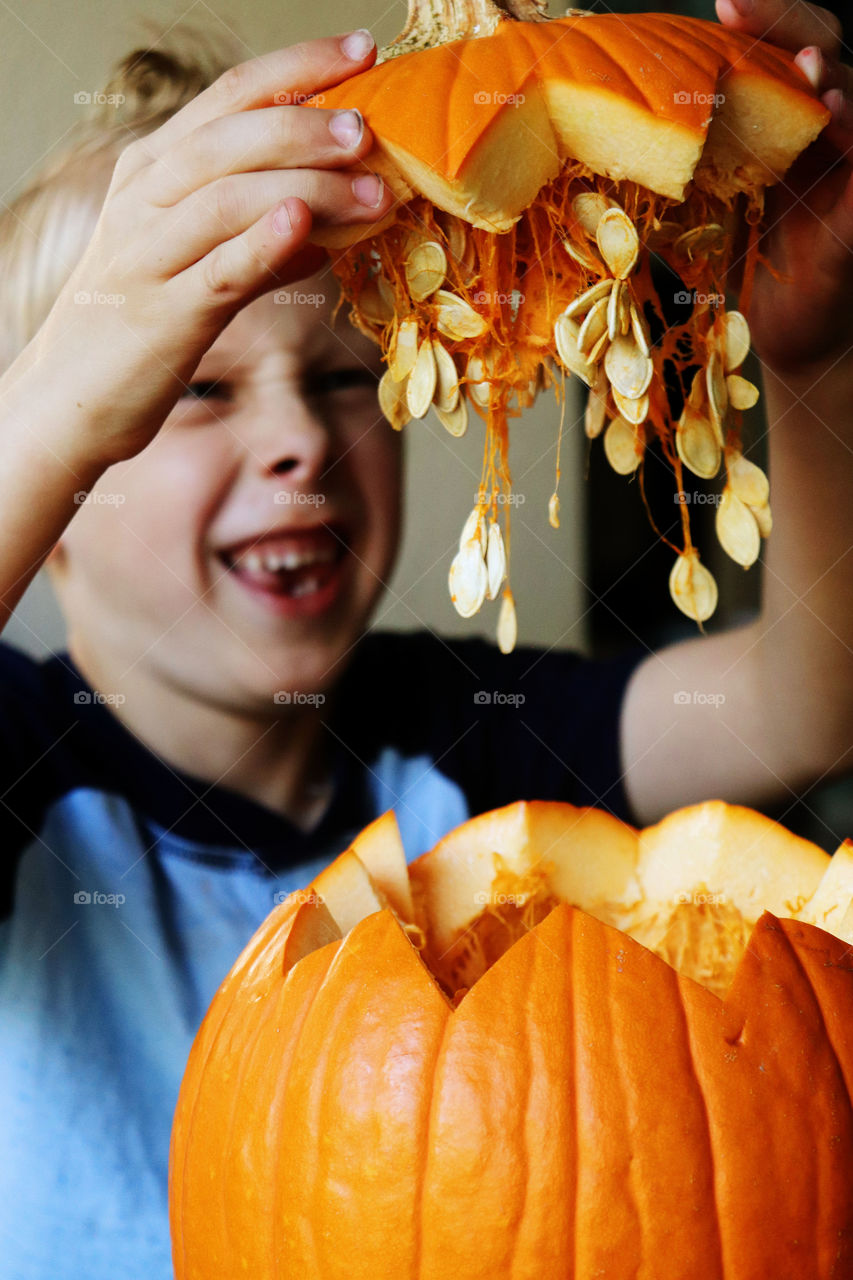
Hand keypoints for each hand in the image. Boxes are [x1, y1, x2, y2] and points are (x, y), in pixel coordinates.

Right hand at [16, 29, 391, 465]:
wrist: (68, 402)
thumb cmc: (139, 331)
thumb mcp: (194, 265)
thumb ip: (255, 239)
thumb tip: (327, 226)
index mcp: (154, 171)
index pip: (230, 96)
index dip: (298, 67)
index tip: (363, 49)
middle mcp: (145, 199)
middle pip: (230, 136)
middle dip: (305, 122)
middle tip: (369, 128)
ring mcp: (149, 254)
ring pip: (229, 197)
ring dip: (308, 186)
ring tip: (373, 191)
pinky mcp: (163, 316)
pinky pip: (218, 269)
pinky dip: (262, 243)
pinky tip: (305, 225)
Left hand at [715, 0, 852, 377]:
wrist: (785, 339)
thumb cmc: (739, 274)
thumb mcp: (702, 210)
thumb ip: (684, 169)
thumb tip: (606, 137)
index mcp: (778, 126)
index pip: (776, 55)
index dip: (760, 24)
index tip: (723, 4)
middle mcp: (819, 135)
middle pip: (817, 55)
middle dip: (788, 26)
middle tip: (743, 10)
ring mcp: (846, 167)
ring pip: (850, 96)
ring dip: (827, 74)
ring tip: (804, 65)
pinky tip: (833, 111)